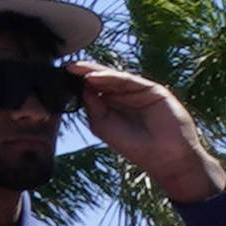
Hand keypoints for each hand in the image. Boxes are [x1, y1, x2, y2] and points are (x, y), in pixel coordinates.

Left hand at [65, 61, 225, 203]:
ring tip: (76, 69)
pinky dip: (111, 77)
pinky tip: (94, 77)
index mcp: (114, 105)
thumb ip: (93, 106)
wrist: (164, 158)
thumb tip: (82, 86)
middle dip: (84, 73)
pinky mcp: (153, 90)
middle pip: (103, 79)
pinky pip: (129, 80)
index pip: (95, 89)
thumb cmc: (133, 145)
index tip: (61, 76)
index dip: (79, 82)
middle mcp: (127, 96)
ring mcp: (140, 91)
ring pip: (115, 77)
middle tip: (66, 67)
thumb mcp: (103, 125)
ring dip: (94, 72)